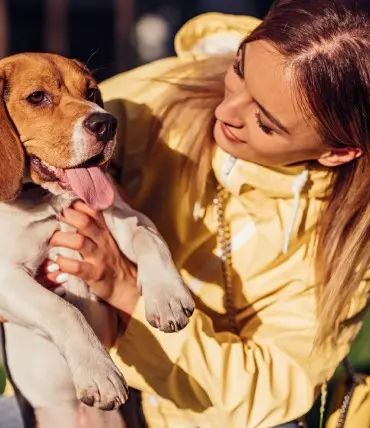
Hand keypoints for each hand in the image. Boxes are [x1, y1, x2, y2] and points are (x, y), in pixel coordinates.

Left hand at [45, 201, 139, 315]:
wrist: (125, 285)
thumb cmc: (111, 260)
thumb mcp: (106, 240)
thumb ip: (93, 227)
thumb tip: (69, 213)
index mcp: (104, 231)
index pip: (93, 211)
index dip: (78, 205)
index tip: (65, 205)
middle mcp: (102, 241)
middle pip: (85, 222)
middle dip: (67, 217)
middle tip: (56, 219)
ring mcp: (99, 257)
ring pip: (79, 242)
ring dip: (60, 239)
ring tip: (51, 240)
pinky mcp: (94, 274)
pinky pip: (76, 267)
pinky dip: (63, 263)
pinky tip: (58, 261)